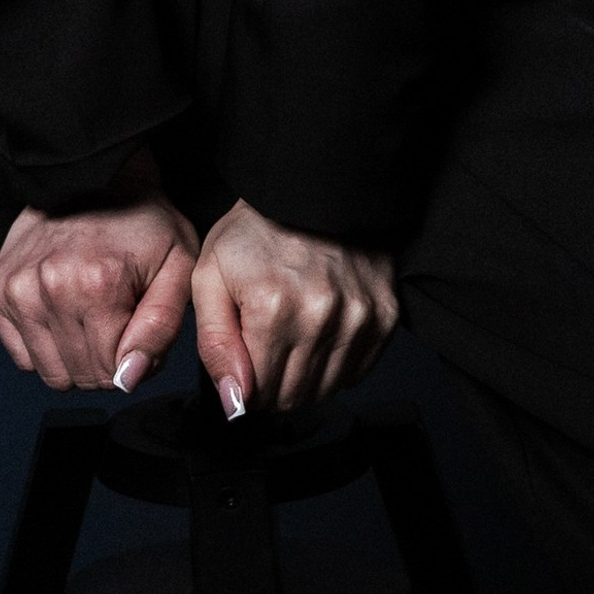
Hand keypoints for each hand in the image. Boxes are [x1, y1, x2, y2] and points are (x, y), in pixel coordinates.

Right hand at [0, 148, 199, 393]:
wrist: (96, 178)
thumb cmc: (145, 222)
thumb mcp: (179, 267)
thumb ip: (159, 329)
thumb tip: (126, 379)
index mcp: (97, 284)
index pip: (112, 374)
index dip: (132, 363)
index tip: (138, 330)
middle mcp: (48, 287)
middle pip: (80, 376)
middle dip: (104, 362)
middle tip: (117, 322)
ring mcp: (16, 288)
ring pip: (49, 372)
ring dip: (74, 356)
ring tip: (91, 317)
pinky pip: (21, 356)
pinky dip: (45, 345)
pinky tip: (63, 313)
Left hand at [192, 200, 398, 418]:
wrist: (311, 191)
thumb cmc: (256, 232)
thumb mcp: (209, 277)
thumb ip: (214, 345)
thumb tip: (235, 402)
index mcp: (272, 308)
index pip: (258, 392)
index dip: (245, 384)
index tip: (244, 359)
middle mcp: (321, 316)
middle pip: (292, 396)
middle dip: (272, 383)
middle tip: (266, 346)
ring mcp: (358, 317)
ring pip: (325, 390)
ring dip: (305, 377)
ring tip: (293, 336)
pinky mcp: (384, 317)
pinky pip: (357, 373)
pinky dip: (336, 364)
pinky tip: (321, 333)